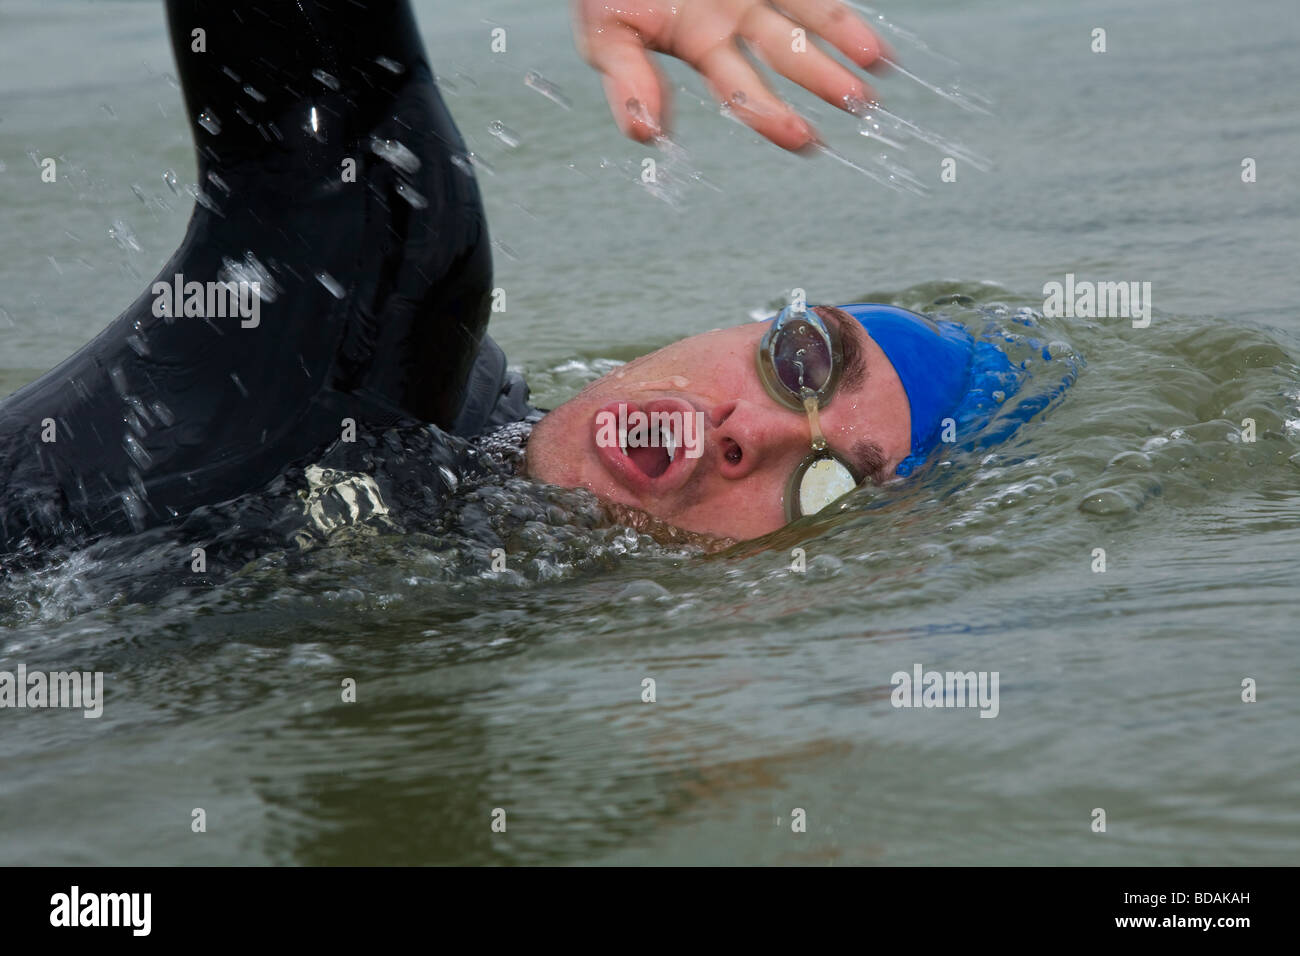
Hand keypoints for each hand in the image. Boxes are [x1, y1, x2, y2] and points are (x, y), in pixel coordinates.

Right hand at [570, 0, 893, 150]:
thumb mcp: (604, 33)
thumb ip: (627, 81)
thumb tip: (646, 136)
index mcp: (700, 44)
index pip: (741, 90)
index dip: (771, 116)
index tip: (804, 139)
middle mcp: (735, 16)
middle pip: (787, 55)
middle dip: (824, 81)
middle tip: (861, 106)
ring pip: (808, 14)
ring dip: (843, 38)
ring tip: (878, 62)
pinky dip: (838, 9)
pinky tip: (868, 33)